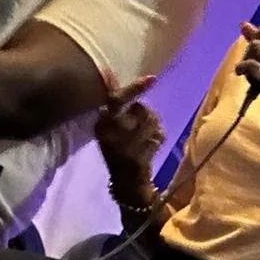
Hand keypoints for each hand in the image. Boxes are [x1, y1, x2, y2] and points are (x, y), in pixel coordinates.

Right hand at [96, 76, 163, 202]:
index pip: (115, 100)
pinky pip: (158, 136)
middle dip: (147, 114)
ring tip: (148, 137)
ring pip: (151, 121)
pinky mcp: (138, 158)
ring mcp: (123, 147)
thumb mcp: (113, 127)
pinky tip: (152, 147)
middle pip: (140, 108)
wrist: (127, 183)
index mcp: (100, 124)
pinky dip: (159, 138)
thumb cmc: (121, 150)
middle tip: (147, 123)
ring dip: (155, 126)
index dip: (133, 88)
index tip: (152, 79)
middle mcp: (108, 134)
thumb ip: (118, 105)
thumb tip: (120, 76)